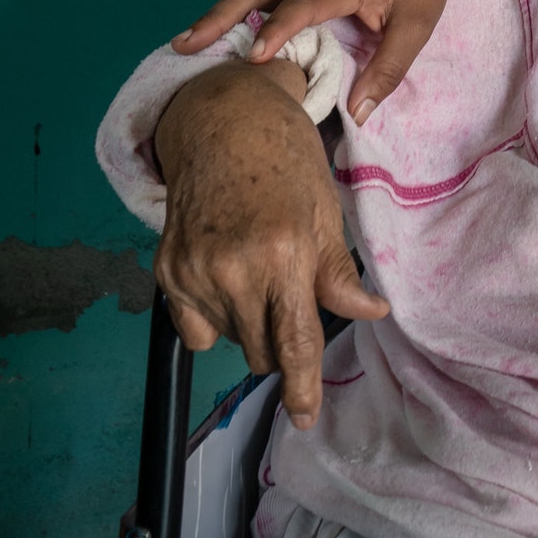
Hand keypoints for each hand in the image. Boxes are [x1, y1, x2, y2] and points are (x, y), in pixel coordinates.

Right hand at [154, 61, 387, 429]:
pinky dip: (212, 316)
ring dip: (248, 324)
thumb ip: (338, 272)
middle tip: (286, 290)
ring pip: (230, 341)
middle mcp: (235, 269)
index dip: (303, 386)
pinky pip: (196, 328)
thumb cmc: (284, 159)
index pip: (295, 342)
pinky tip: (223, 273)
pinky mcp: (167, 272)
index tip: (305, 416)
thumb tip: (370, 313)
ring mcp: (195, 272)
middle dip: (279, 339)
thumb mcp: (324, 209)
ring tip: (256, 268)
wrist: (222, 121)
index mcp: (283, 253)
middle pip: (261, 351)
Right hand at [173, 0, 450, 121]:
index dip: (279, 29)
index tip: (255, 58)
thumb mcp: (418, 25)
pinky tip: (216, 39)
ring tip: (183, 46)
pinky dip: (235, 15)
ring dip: (219, 15)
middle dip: (220, 16)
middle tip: (185, 47)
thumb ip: (389, 69)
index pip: (304, 3)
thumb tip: (357, 115)